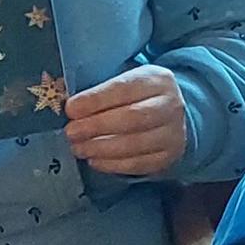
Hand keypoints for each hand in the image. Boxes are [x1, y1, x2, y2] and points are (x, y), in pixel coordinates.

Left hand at [64, 63, 191, 179]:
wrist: (171, 115)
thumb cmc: (139, 96)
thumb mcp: (127, 82)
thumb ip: (102, 92)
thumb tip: (71, 109)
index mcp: (157, 79)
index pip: (124, 88)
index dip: (95, 100)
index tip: (70, 109)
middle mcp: (171, 105)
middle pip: (132, 118)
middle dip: (96, 126)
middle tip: (71, 133)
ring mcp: (173, 133)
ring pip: (135, 144)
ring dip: (101, 148)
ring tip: (78, 148)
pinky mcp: (169, 156)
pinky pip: (139, 164)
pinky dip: (112, 164)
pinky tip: (94, 160)